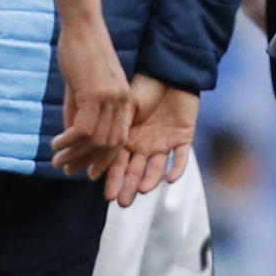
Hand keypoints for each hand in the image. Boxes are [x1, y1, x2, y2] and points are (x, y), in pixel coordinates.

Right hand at [46, 15, 134, 180]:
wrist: (82, 26)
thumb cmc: (81, 51)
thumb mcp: (83, 86)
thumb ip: (80, 110)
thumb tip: (72, 135)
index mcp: (125, 100)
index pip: (119, 139)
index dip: (104, 159)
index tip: (89, 171)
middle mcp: (122, 102)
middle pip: (109, 145)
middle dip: (87, 162)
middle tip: (67, 170)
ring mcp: (111, 99)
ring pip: (96, 140)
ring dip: (75, 155)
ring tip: (58, 162)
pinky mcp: (96, 94)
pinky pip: (83, 129)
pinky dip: (69, 141)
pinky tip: (56, 145)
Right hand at [103, 76, 199, 206]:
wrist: (170, 72)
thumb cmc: (145, 86)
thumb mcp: (126, 105)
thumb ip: (115, 124)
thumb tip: (92, 142)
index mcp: (130, 138)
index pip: (119, 163)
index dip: (113, 178)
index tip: (105, 192)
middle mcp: (146, 145)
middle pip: (136, 171)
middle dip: (129, 187)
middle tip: (121, 202)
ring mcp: (164, 143)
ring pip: (156, 168)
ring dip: (150, 180)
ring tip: (141, 191)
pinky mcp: (183, 138)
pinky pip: (180, 158)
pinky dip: (176, 169)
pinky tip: (169, 180)